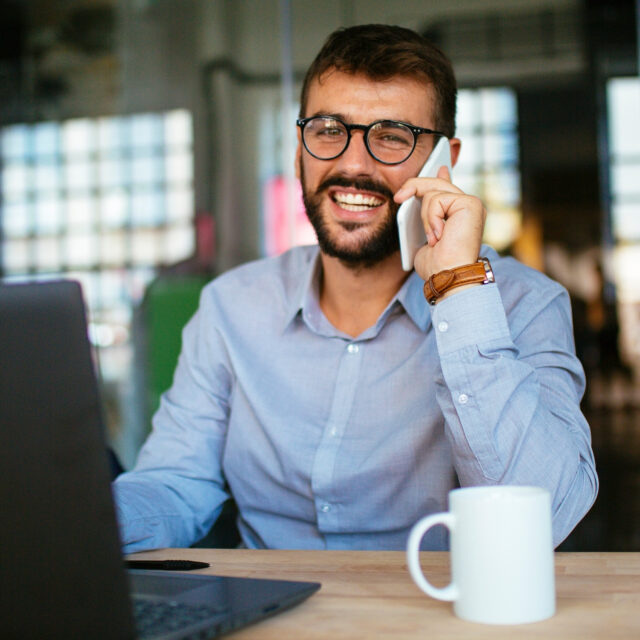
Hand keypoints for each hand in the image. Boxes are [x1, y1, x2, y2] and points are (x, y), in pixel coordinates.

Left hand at [394, 166, 486, 280]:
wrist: (448, 276)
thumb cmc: (437, 265)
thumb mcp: (426, 235)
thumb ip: (427, 216)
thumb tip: (419, 198)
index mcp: (460, 215)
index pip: (449, 189)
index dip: (442, 177)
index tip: (441, 168)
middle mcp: (469, 207)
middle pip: (437, 184)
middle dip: (414, 186)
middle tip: (399, 197)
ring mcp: (471, 204)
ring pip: (433, 192)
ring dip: (426, 218)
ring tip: (434, 239)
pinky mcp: (470, 204)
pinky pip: (437, 199)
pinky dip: (431, 219)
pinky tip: (440, 236)